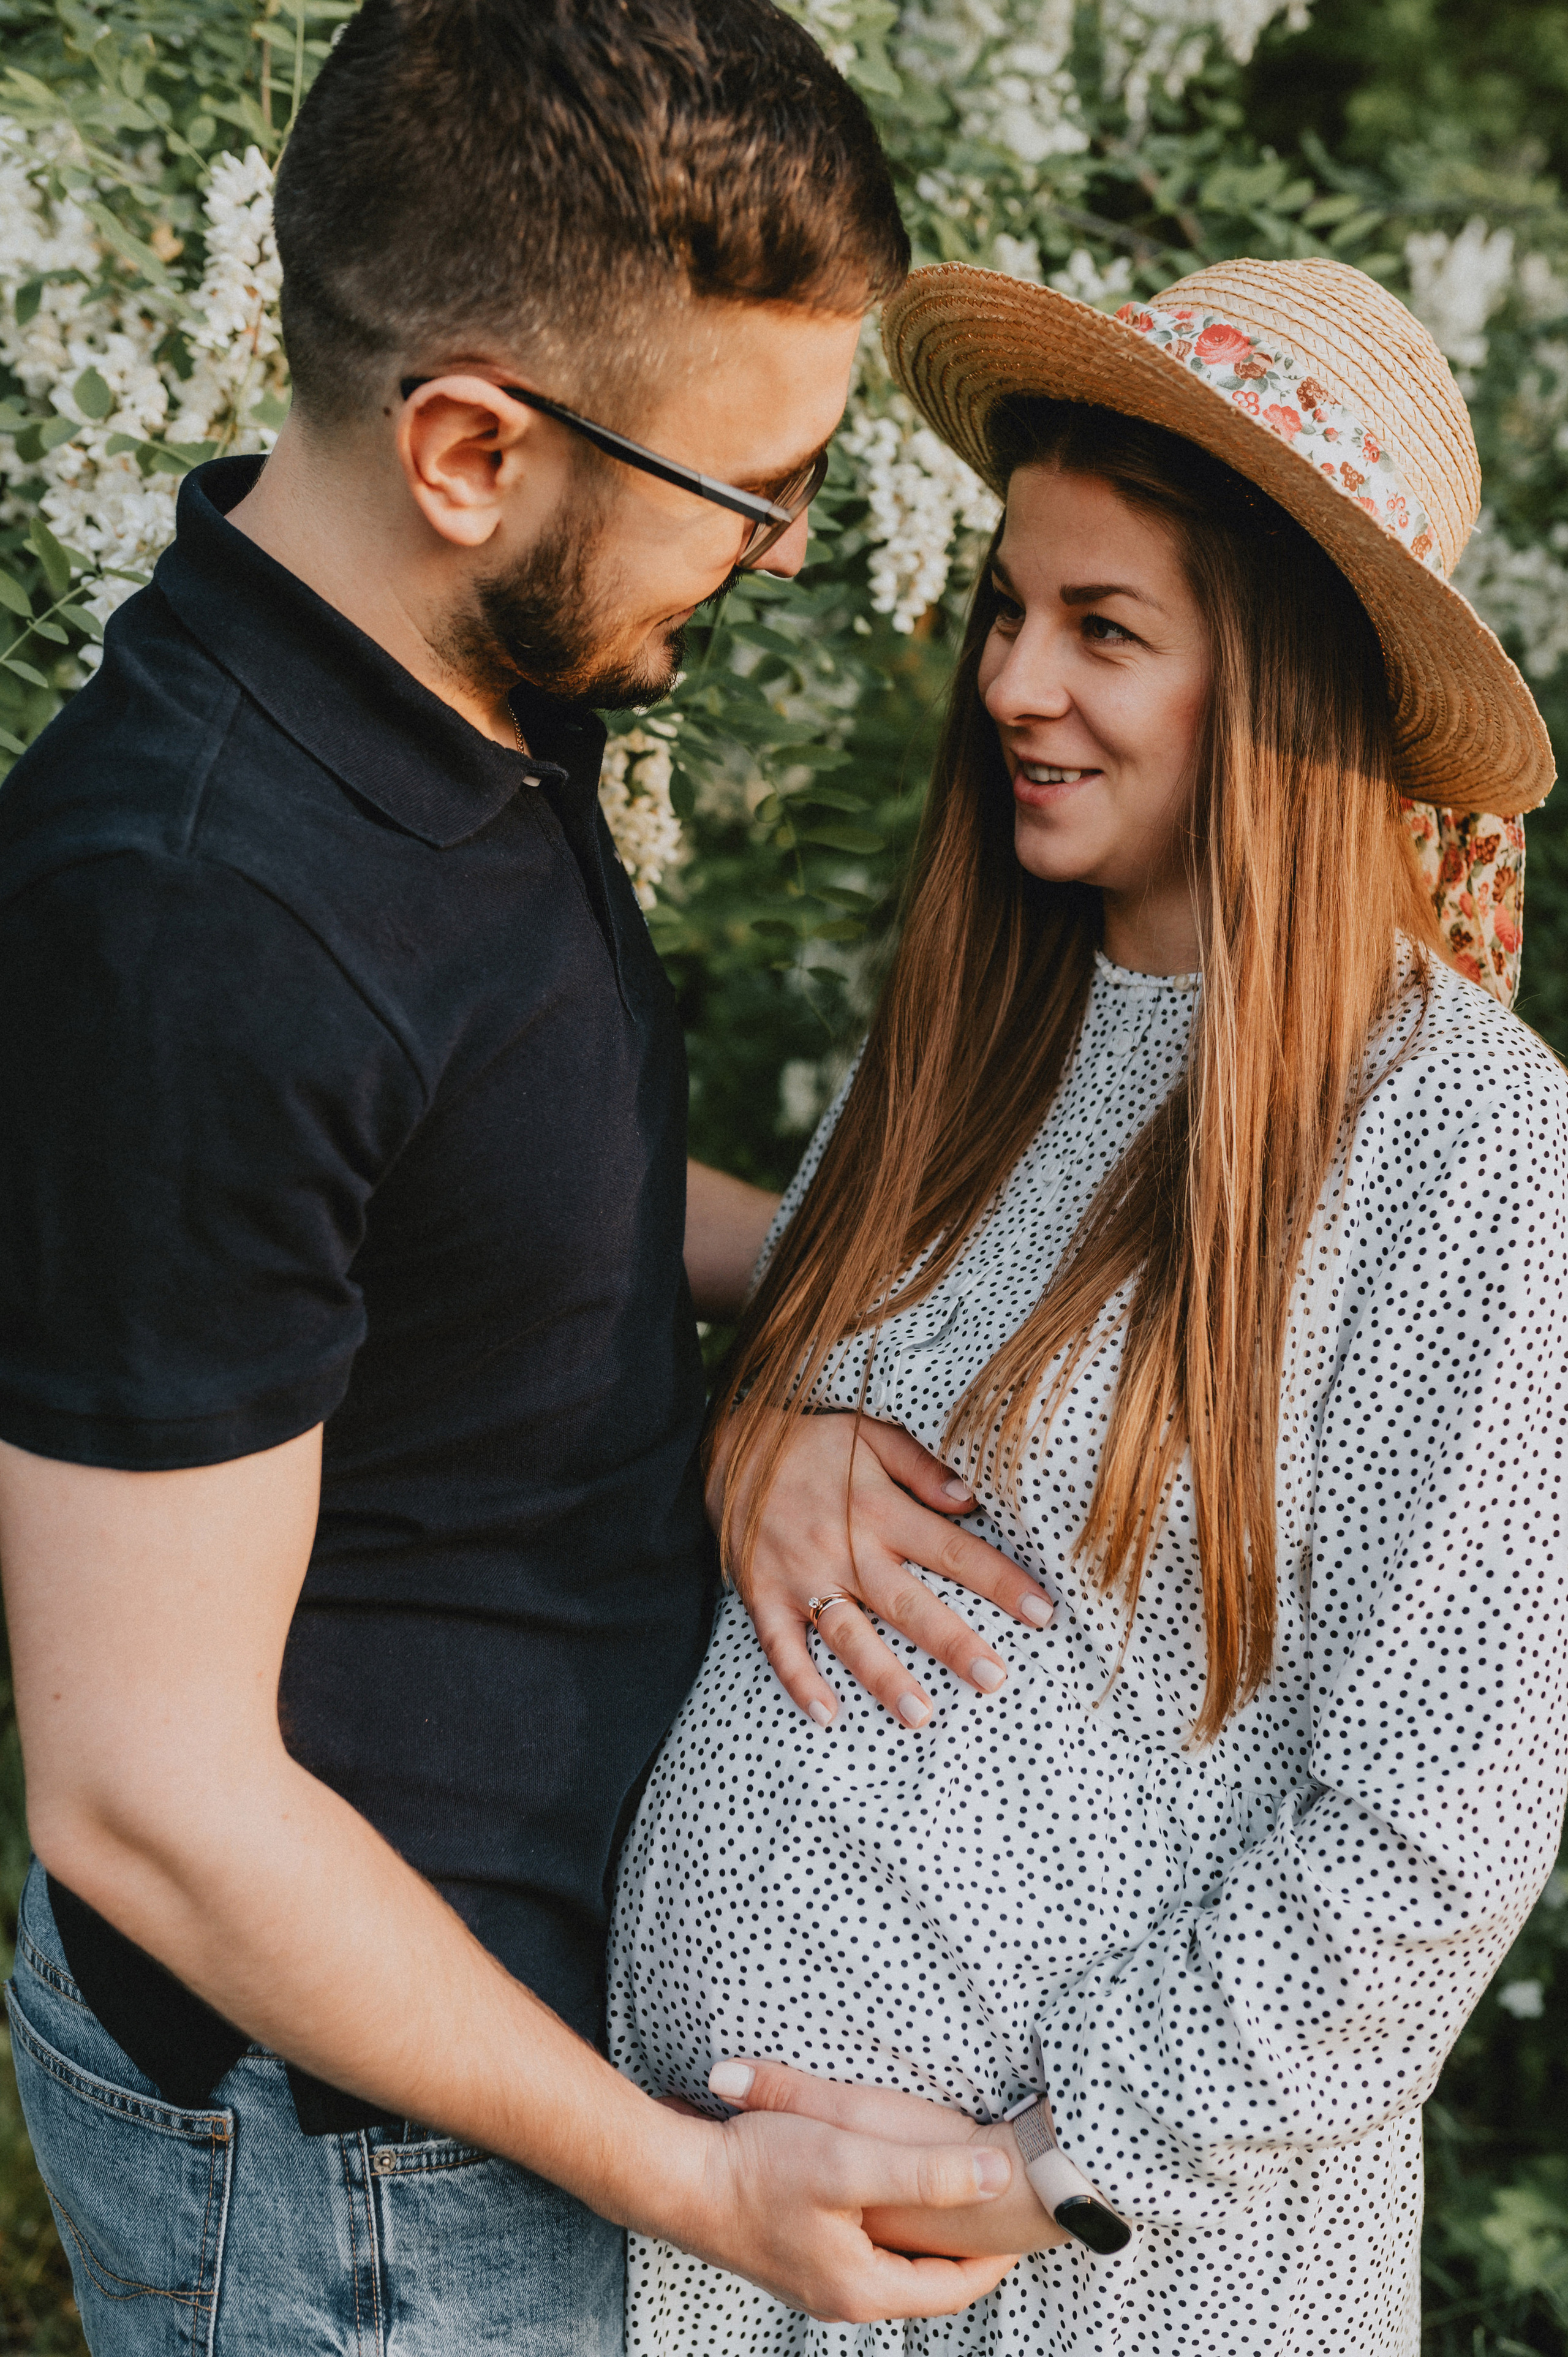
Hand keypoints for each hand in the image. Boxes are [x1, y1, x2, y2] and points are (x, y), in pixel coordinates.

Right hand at [675, 2096, 1021, 2319]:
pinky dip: (891, 2230)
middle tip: (998, 2206)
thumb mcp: (849, 2160)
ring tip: (958, 2199)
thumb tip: (999, 2177)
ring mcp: (815, 2281)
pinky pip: (863, 2253)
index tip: (1024, 2220)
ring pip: (893, 2267)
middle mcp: (842, 2298)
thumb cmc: (758, 2170)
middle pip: (925, 2282)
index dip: (994, 2257)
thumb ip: (927, 2173)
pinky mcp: (796, 2256)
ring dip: (926, 2238)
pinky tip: (892, 2195)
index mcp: (863, 2288)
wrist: (677, 2181)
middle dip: (965, 2248)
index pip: (953, 2287)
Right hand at [713, 1409, 1053, 1727]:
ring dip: (883, 1677)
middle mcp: (843, 1548)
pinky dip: (800, 1682)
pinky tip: (827, 1715)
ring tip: (920, 1716)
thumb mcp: (869, 1434)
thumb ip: (921, 1465)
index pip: (952, 1551)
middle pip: (907, 1603)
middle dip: (952, 1643)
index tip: (1041, 1611)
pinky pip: (781, 1646)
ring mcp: (801, 1577)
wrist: (723, 1446)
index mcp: (877, 1508)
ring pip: (849, 1635)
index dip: (999, 1581)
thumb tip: (972, 1498)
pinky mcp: (764, 1596)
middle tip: (994, 1679)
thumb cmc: (809, 1443)